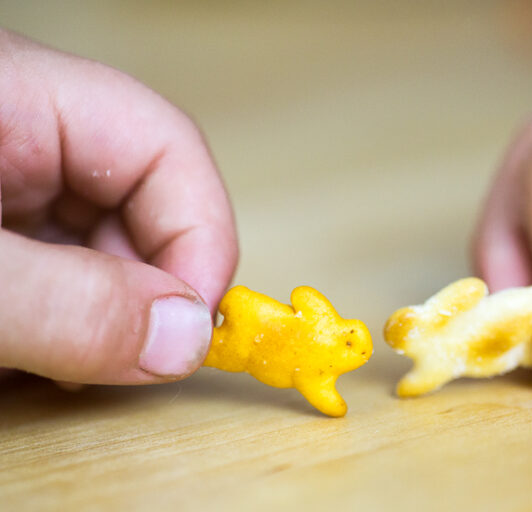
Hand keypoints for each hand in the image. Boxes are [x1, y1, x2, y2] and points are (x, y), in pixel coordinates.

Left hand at [0, 30, 236, 384]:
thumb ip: (64, 302)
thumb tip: (184, 341)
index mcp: (17, 96)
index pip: (164, 147)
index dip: (201, 236)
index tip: (194, 326)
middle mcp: (19, 134)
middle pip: (138, 206)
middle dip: (143, 292)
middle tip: (126, 362)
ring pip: (97, 253)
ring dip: (93, 318)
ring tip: (39, 361)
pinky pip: (51, 276)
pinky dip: (49, 327)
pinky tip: (15, 353)